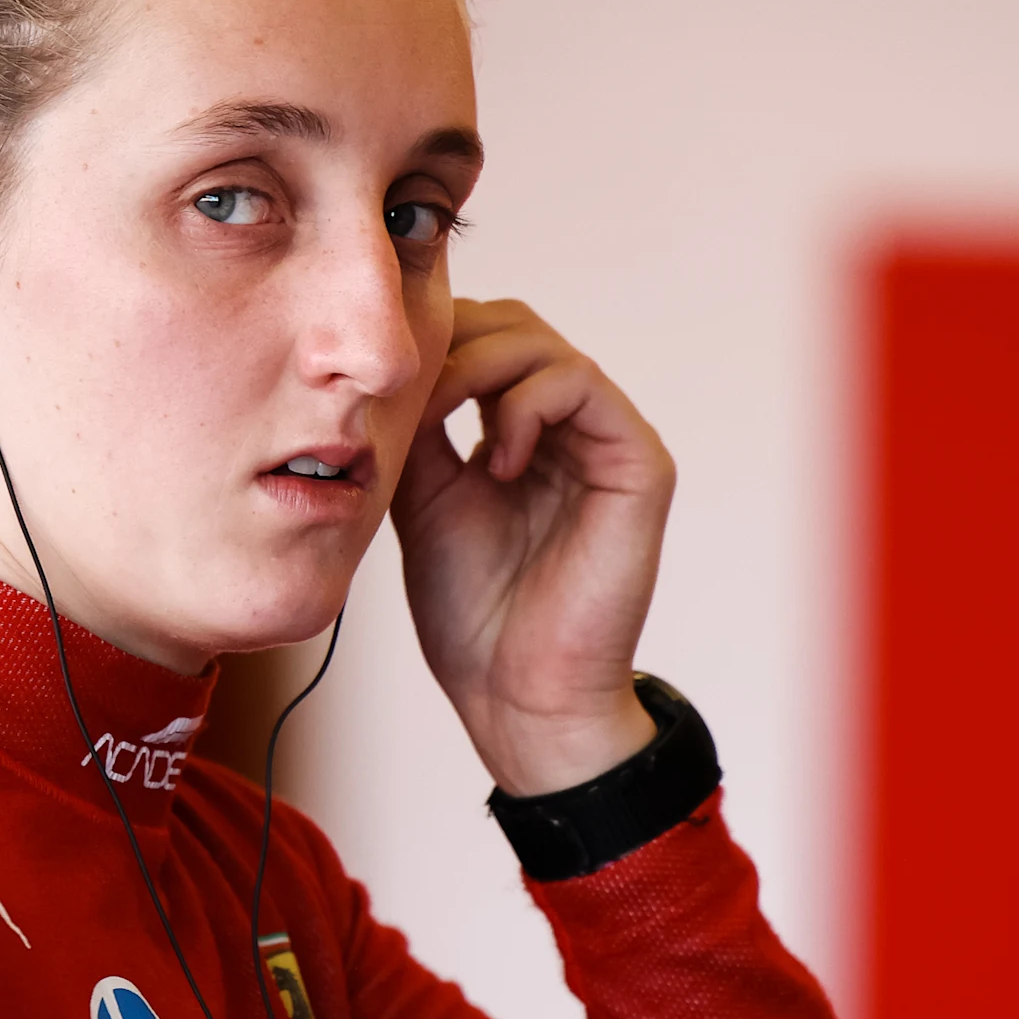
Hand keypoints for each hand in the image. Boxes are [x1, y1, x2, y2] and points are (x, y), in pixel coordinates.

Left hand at [391, 299, 673, 795]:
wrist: (516, 692)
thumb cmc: (473, 613)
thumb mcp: (423, 499)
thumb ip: (420, 428)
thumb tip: (392, 362)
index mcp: (523, 433)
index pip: (483, 341)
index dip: (433, 343)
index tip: (379, 379)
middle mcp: (570, 429)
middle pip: (516, 326)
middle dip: (452, 342)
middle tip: (408, 389)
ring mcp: (608, 441)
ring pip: (546, 345)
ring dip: (480, 365)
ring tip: (444, 417)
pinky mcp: (639, 463)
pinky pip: (584, 384)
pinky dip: (527, 402)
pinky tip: (497, 459)